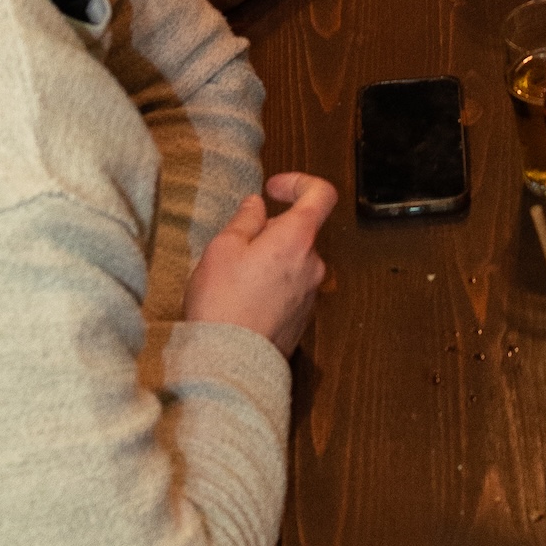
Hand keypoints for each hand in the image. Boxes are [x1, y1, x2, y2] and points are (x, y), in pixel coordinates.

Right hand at [184, 167, 335, 356]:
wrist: (230, 363)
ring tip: (234, 278)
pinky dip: (272, 284)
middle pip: (301, 231)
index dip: (300, 182)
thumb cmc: (223, 303)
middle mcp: (313, 265)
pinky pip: (291, 288)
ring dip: (270, 260)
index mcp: (297, 239)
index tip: (273, 189)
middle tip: (236, 245)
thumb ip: (245, 220)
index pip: (322, 194)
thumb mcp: (223, 248)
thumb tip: (257, 206)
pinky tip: (243, 300)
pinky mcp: (302, 319)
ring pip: (294, 261)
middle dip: (272, 230)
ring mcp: (311, 295)